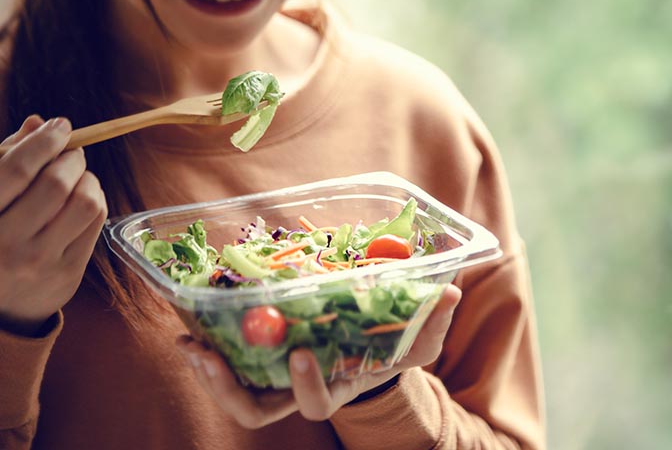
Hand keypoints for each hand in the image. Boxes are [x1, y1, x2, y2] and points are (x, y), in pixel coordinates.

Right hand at [0, 115, 107, 334]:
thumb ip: (7, 160)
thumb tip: (38, 123)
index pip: (16, 169)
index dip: (43, 141)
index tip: (60, 126)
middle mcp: (7, 243)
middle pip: (56, 184)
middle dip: (71, 158)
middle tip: (71, 152)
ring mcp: (40, 261)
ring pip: (85, 203)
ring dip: (88, 179)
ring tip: (78, 177)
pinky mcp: (68, 273)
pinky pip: (96, 223)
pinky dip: (97, 200)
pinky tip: (84, 198)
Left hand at [176, 284, 461, 427]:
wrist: (368, 347)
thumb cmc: (393, 347)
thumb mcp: (418, 338)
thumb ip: (433, 321)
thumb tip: (450, 292)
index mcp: (336, 387)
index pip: (315, 404)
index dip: (305, 385)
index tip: (300, 352)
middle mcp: (300, 389)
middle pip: (257, 410)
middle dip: (229, 389)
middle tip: (207, 355)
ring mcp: (278, 377)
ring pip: (236, 393)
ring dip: (207, 371)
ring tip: (188, 342)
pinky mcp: (264, 357)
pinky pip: (230, 359)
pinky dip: (209, 343)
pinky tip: (194, 318)